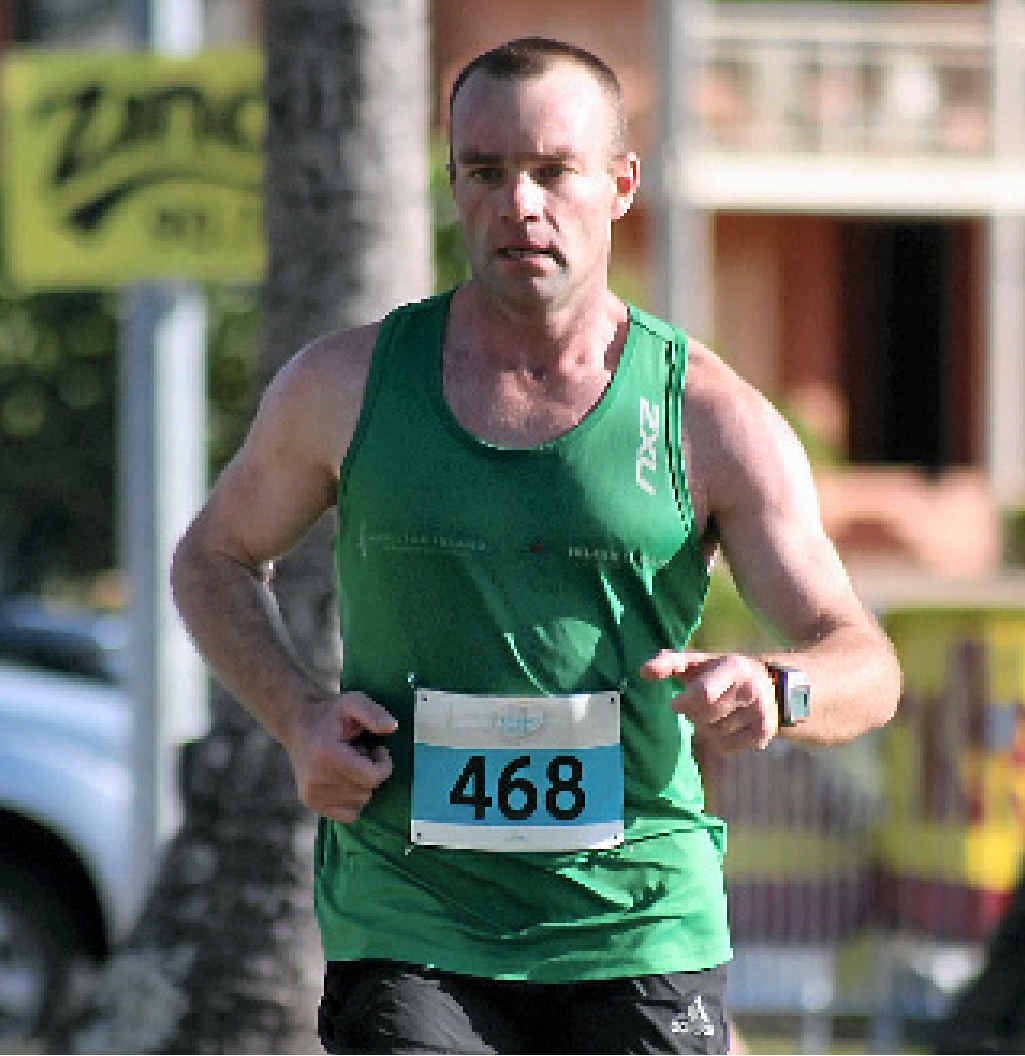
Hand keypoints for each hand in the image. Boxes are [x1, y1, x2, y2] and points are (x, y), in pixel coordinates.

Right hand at [286, 691, 397, 821]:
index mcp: (327, 755)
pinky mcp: (311, 802)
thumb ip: (374, 713)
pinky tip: (347, 780)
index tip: (378, 749)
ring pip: (359, 803)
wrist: (299, 723)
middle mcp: (316, 779)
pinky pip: (348, 815)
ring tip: (350, 764)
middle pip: (367, 791)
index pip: (371, 778)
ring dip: (362, 785)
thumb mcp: (354, 702)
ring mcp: (312, 794)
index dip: (383, 765)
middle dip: (371, 773)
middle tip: (360, 753)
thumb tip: (392, 727)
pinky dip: (354, 800)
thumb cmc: (332, 713)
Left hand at [640, 649, 776, 750]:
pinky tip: (727, 723)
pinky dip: (719, 739)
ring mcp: (760, 712)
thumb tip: (643, 671)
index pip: (703, 693)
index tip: (675, 703)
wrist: (771, 683)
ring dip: (705, 726)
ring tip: (715, 711)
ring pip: (713, 733)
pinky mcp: (764, 733)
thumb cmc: (721, 671)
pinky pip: (726, 746)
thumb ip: (670, 663)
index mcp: (733, 667)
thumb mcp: (699, 661)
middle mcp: (750, 690)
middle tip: (697, 704)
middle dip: (693, 714)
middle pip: (704, 716)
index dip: (684, 702)